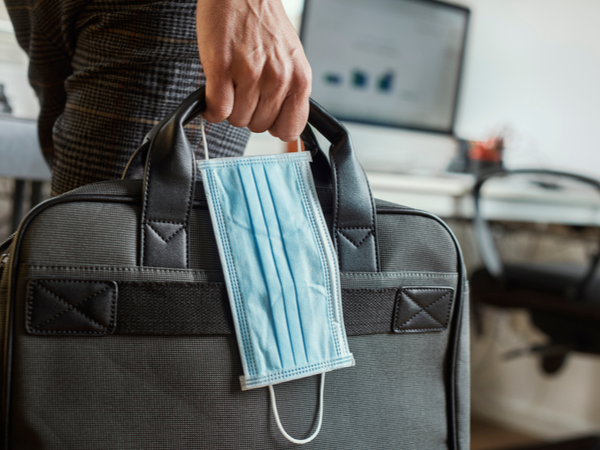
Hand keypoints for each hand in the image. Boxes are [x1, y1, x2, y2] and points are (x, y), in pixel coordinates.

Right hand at [196, 0, 311, 141]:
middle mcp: (278, 78)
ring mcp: (251, 74)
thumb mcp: (290, 60)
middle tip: (244, 90)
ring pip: (237, 119)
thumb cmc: (263, 23)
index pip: (290, 129)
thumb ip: (290, 92)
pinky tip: (214, 91)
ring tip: (231, 83)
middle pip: (259, 126)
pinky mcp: (222, 68)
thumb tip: (283, 128)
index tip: (266, 117)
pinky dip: (211, 107)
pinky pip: (217, 109)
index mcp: (299, 79)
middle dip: (249, 112)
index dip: (274, 126)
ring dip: (230, 107)